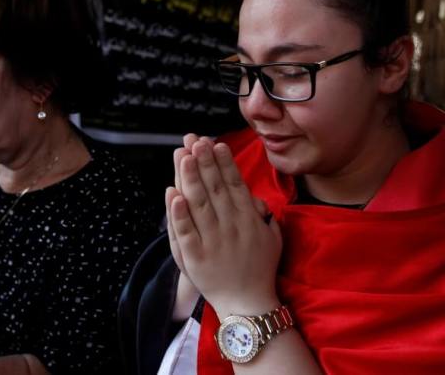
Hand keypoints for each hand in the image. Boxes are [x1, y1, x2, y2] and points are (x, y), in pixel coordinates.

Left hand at [169, 138, 281, 317]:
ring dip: (190, 178)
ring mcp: (212, 241)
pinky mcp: (195, 257)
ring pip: (198, 204)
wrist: (248, 304)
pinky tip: (172, 194)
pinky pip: (184, 232)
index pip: (234, 184)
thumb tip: (254, 196)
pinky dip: (177, 213)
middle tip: (195, 140)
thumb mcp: (273, 237)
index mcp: (248, 218)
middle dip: (204, 161)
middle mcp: (230, 226)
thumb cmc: (260, 269)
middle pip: (214, 188)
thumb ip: (264, 214)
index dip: (224, 163)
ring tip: (183, 156)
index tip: (215, 144)